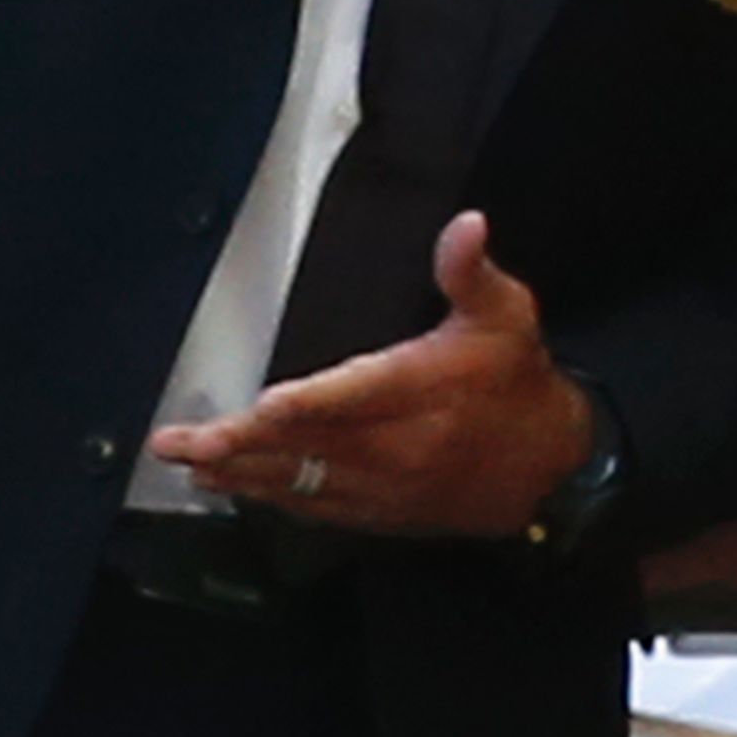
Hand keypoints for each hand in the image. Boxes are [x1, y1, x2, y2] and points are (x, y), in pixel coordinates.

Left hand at [148, 214, 595, 536]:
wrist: (553, 463)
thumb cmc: (517, 379)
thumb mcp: (507, 312)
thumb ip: (470, 270)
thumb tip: (467, 225)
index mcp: (422, 390)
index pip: (357, 398)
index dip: (309, 406)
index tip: (262, 407)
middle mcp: (399, 446)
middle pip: (310, 448)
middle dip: (241, 445)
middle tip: (182, 443)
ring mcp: (387, 486)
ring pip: (304, 483)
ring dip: (242, 474)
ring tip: (190, 463)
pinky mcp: (382, 511)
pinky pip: (318, 506)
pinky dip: (273, 497)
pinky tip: (234, 486)